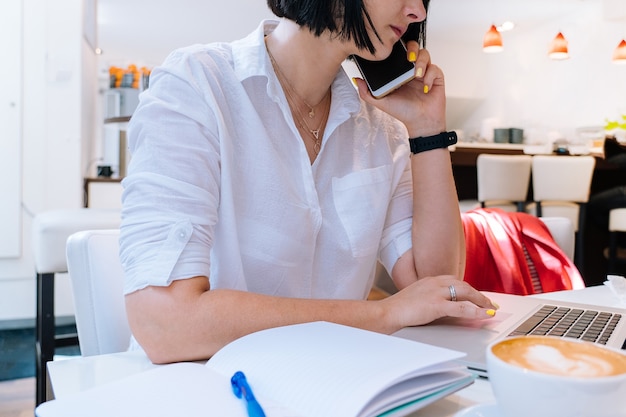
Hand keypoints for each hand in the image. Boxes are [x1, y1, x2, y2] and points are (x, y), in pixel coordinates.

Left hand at [353, 42, 446, 137]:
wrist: (420, 122)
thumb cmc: (403, 112)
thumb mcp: (381, 102)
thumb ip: (367, 93)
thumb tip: (356, 79)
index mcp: (399, 72)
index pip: (399, 52)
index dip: (398, 48)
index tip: (395, 51)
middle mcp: (412, 69)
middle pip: (414, 47)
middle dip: (412, 48)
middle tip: (409, 58)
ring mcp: (425, 72)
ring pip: (425, 54)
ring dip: (421, 62)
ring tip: (417, 75)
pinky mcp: (436, 77)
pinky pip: (435, 68)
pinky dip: (430, 76)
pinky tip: (425, 87)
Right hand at [380, 275, 498, 329]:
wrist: (386, 313)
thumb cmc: (397, 309)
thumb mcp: (415, 297)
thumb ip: (429, 297)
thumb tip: (442, 307)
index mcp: (429, 280)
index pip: (454, 280)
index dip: (468, 288)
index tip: (476, 295)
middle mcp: (435, 282)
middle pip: (464, 285)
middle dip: (478, 294)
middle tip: (489, 303)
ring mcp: (436, 293)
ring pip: (466, 293)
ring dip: (481, 301)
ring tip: (490, 309)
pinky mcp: (436, 305)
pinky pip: (462, 308)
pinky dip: (476, 311)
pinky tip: (484, 315)